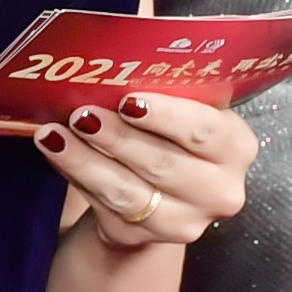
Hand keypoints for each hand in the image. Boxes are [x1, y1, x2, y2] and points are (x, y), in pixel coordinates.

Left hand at [34, 91, 254, 248]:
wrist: (159, 189)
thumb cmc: (171, 131)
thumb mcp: (183, 106)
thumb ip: (163, 86)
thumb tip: (119, 54)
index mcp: (236, 146)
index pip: (205, 131)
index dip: (167, 116)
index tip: (128, 100)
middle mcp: (220, 190)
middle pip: (164, 164)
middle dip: (117, 137)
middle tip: (81, 114)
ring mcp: (186, 221)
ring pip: (129, 191)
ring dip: (86, 160)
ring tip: (54, 134)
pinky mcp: (147, 237)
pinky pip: (107, 207)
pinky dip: (78, 176)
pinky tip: (56, 153)